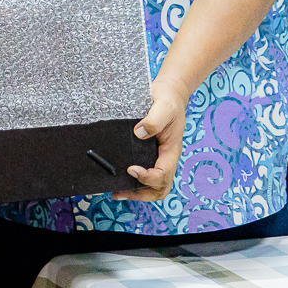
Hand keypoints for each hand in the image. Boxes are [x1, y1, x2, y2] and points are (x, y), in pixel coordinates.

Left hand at [112, 76, 188, 202]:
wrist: (168, 93)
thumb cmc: (168, 100)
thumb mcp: (164, 106)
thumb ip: (154, 119)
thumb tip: (138, 133)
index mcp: (171, 151)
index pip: (163, 174)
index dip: (148, 177)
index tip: (131, 169)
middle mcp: (165, 158)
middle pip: (160, 188)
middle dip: (141, 194)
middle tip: (119, 192)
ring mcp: (157, 157)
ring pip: (152, 185)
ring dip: (136, 192)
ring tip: (116, 192)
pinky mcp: (148, 154)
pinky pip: (144, 173)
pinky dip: (132, 181)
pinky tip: (117, 178)